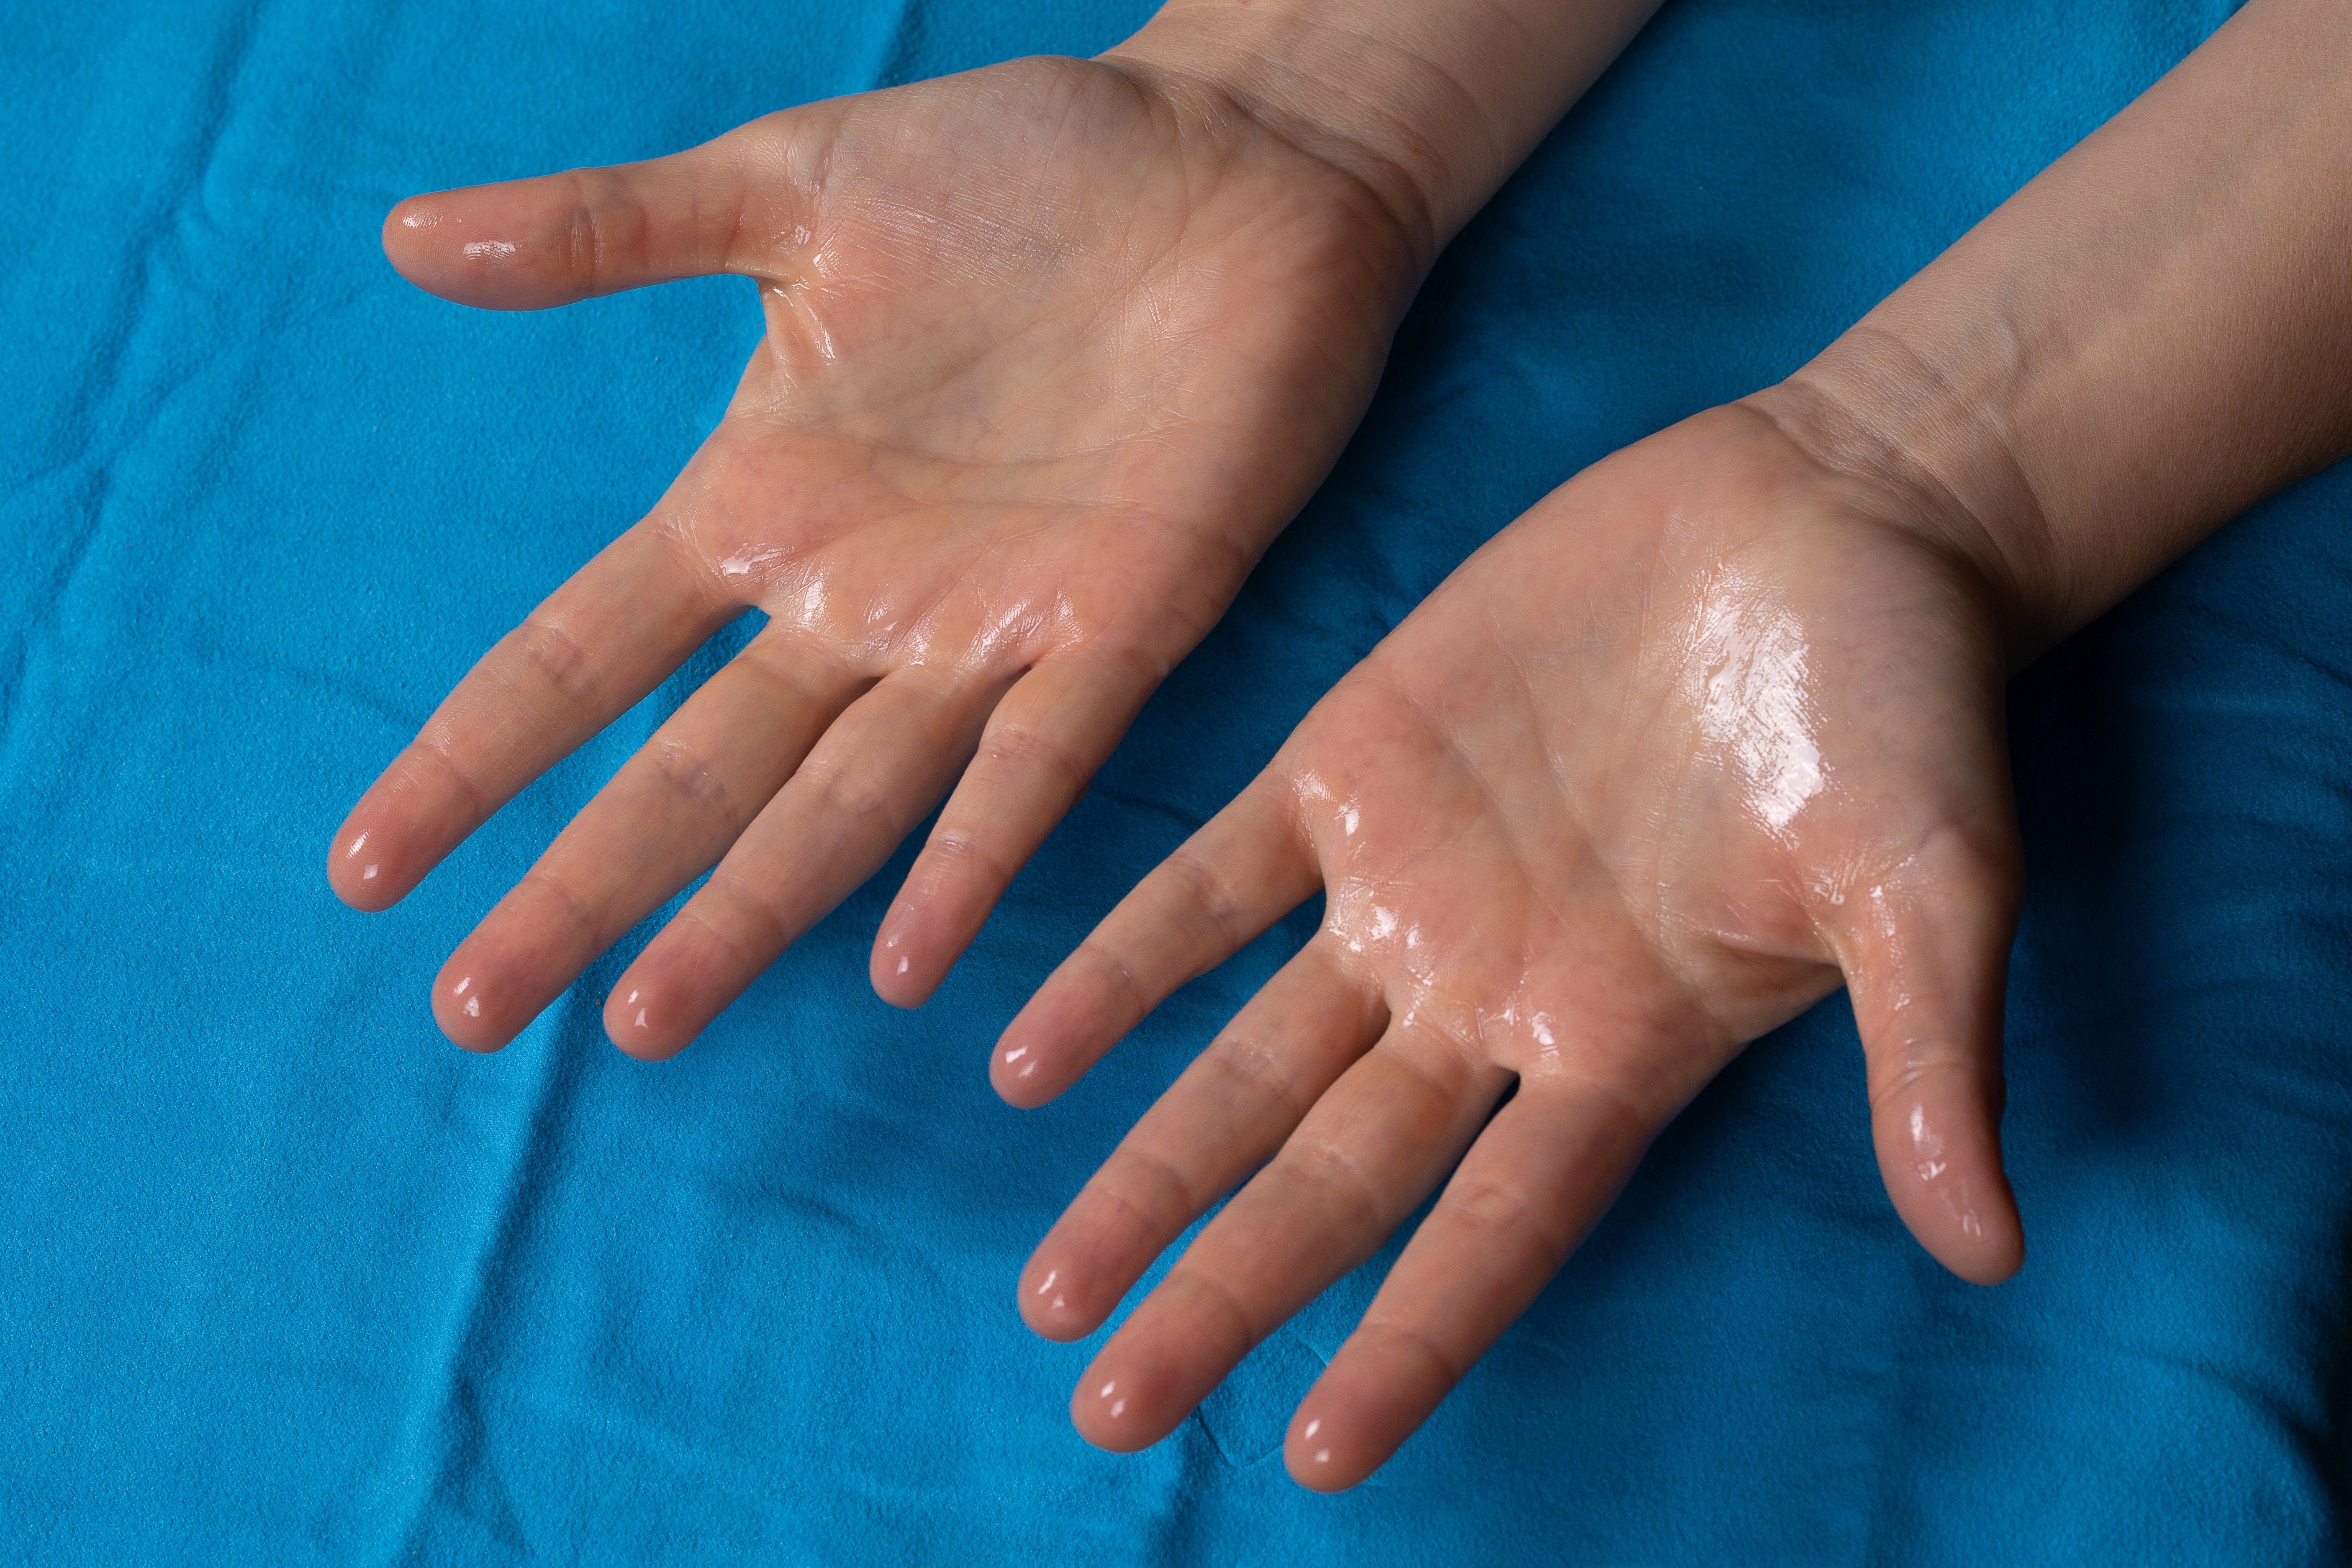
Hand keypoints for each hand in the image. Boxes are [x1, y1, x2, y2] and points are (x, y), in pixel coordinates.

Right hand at [325, 53, 1427, 1054]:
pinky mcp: (1124, 620)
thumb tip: (412, 236)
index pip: (580, 656)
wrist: (1230, 156)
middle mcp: (858, 600)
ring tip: (642, 1018)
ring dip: (744, 912)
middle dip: (583, 887)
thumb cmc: (1024, 166)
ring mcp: (987, 627)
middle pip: (692, 772)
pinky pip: (1035, 766)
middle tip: (472, 1010)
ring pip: (843, 805)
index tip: (364, 865)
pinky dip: (973, 858)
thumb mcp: (791, 187)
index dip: (475, 757)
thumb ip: (613, 228)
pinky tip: (908, 962)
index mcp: (765, 507)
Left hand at [997, 402, 2028, 1486]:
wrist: (1829, 523)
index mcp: (1621, 1045)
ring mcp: (1411, 887)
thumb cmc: (1905, 711)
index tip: (1313, 1451)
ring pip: (1249, 1058)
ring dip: (1146, 1163)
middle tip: (1108, 1408)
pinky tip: (1025, 1050)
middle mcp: (1492, 994)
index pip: (1495, 1233)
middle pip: (1332, 1178)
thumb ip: (1935, 1056)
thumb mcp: (1937, 884)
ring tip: (1048, 1287)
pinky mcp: (1355, 763)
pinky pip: (1211, 885)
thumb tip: (1996, 1250)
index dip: (1411, 1341)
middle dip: (1224, 1289)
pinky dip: (1122, 962)